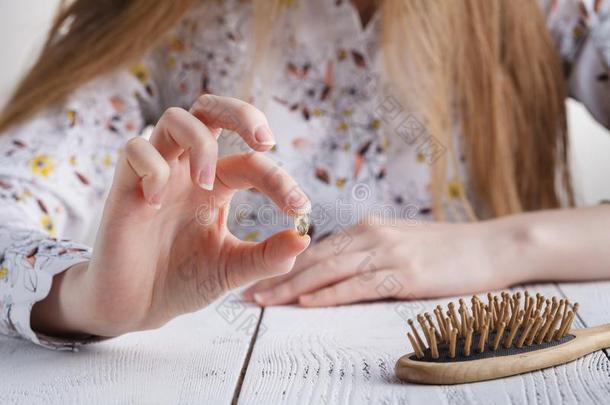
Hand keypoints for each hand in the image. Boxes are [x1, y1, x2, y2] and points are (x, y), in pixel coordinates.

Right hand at [32, 95, 310, 336]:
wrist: (136, 307)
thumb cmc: (183, 281)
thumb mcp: (232, 270)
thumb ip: (267, 257)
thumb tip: (304, 238)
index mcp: (217, 185)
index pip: (251, 162)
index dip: (279, 179)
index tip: (300, 208)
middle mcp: (187, 171)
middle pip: (210, 110)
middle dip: (241, 113)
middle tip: (265, 142)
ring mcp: (156, 174)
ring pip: (175, 118)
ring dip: (200, 142)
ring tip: (206, 184)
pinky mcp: (124, 185)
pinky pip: (135, 149)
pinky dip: (152, 167)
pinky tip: (155, 203)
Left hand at [242, 218, 522, 306]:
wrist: (494, 245)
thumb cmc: (448, 250)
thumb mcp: (402, 243)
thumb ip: (370, 254)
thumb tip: (339, 272)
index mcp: (368, 228)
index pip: (317, 249)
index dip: (285, 264)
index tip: (259, 278)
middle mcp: (372, 235)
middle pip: (315, 259)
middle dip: (278, 276)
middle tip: (249, 293)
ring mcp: (389, 252)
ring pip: (330, 270)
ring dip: (294, 287)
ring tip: (265, 300)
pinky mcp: (406, 273)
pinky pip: (361, 285)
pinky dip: (332, 294)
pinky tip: (309, 303)